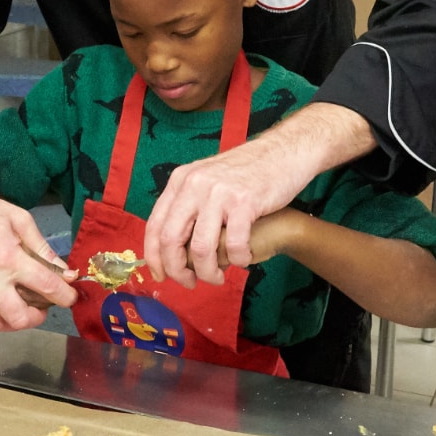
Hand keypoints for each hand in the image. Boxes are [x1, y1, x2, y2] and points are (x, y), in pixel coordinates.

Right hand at [0, 138, 77, 330]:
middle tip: (42, 307)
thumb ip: (42, 248)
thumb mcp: (20, 220)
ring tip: (22, 306)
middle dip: (37, 317)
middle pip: (20, 319)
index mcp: (9, 259)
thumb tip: (63, 271)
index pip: (46, 287)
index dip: (65, 296)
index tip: (71, 297)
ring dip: (14, 320)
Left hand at [144, 103, 375, 287]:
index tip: (160, 275)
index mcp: (180, 181)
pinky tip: (243, 260)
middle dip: (177, 269)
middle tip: (189, 283)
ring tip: (217, 277)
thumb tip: (172, 246)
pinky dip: (238, 259)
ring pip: (201, 248)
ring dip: (207, 272)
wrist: (282, 152)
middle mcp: (194, 185)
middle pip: (171, 239)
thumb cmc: (245, 173)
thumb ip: (188, 207)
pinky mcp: (244, 202)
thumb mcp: (206, 181)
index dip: (154, 256)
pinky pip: (234, 244)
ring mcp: (218, 193)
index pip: (155, 225)